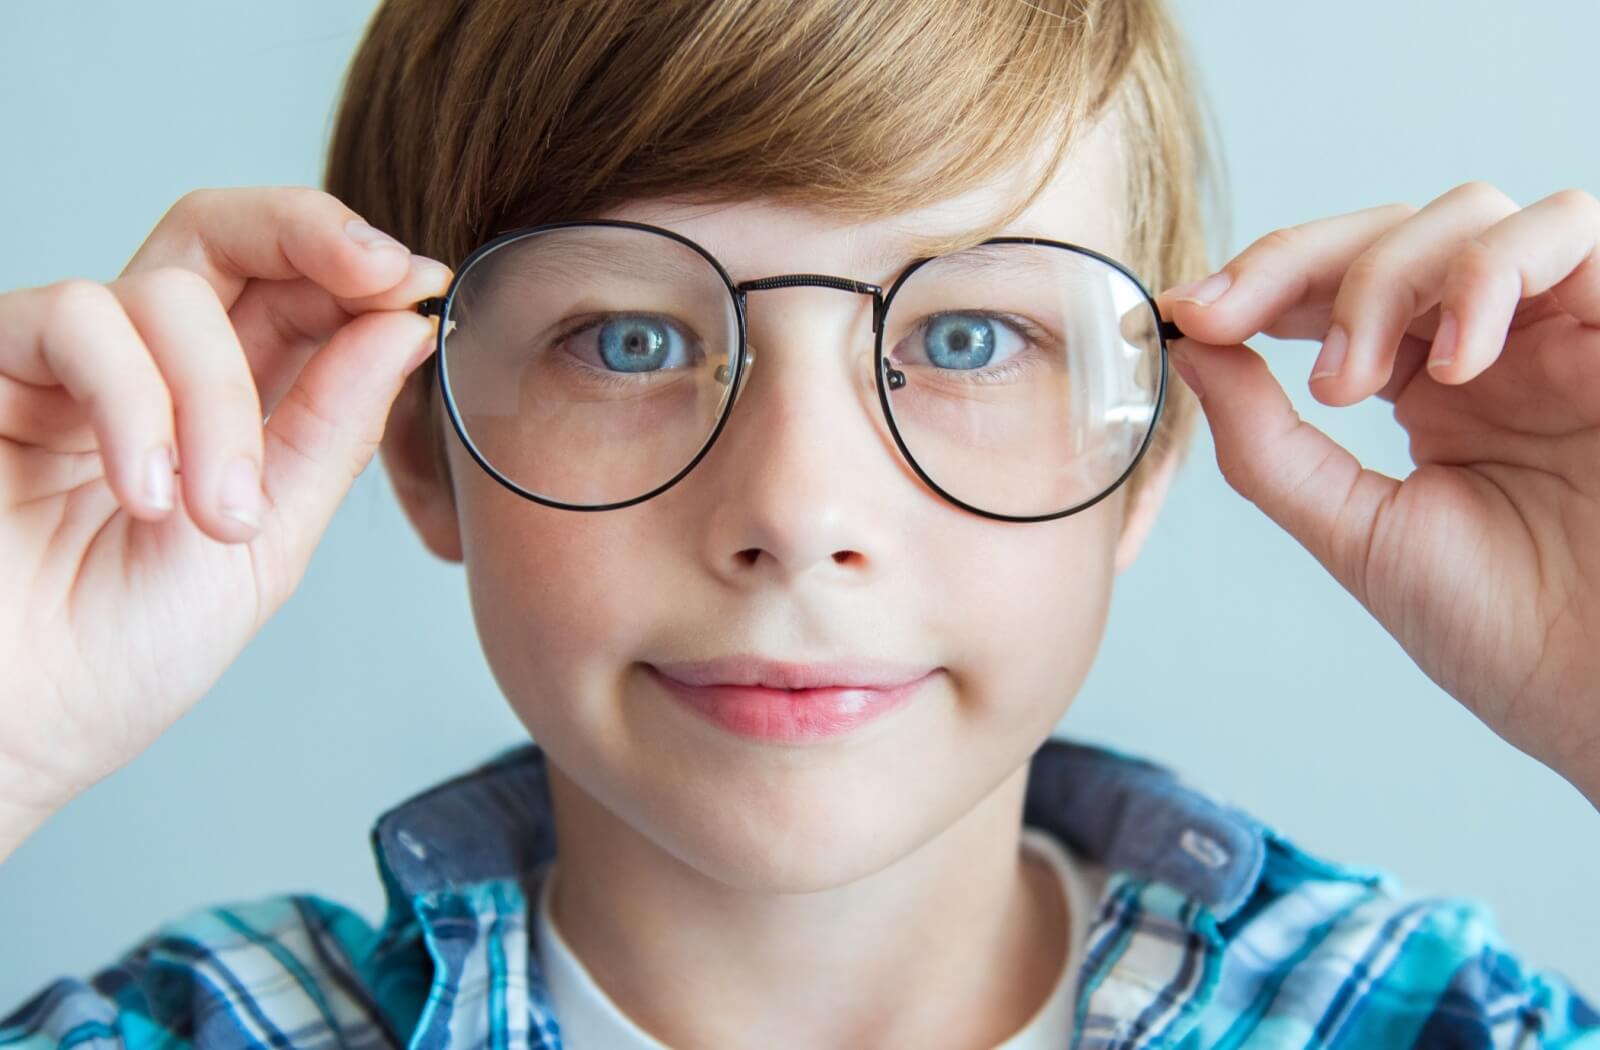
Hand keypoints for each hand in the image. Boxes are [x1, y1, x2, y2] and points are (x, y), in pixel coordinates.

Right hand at [0, 187, 449, 853]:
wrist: (16, 732)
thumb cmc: (123, 653)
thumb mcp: (267, 538)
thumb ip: (330, 428)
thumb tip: (402, 324)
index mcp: (220, 402)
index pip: (289, 290)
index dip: (358, 271)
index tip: (421, 286)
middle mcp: (142, 364)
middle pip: (223, 233)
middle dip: (313, 235)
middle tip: (382, 276)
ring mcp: (59, 363)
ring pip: (168, 291)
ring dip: (219, 399)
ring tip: (217, 514)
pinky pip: (76, 318)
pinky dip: (133, 399)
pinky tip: (146, 492)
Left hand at [1155, 181, 1599, 806]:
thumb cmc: (1503, 632)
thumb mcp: (1355, 531)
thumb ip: (1268, 442)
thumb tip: (1191, 347)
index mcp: (1427, 387)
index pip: (1333, 288)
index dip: (1254, 282)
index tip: (1184, 313)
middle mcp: (1493, 345)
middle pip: (1386, 231)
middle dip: (1290, 263)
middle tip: (1228, 319)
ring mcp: (1560, 329)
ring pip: (1464, 214)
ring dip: (1381, 279)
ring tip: (1351, 383)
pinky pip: (1566, 227)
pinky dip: (1487, 274)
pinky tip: (1456, 364)